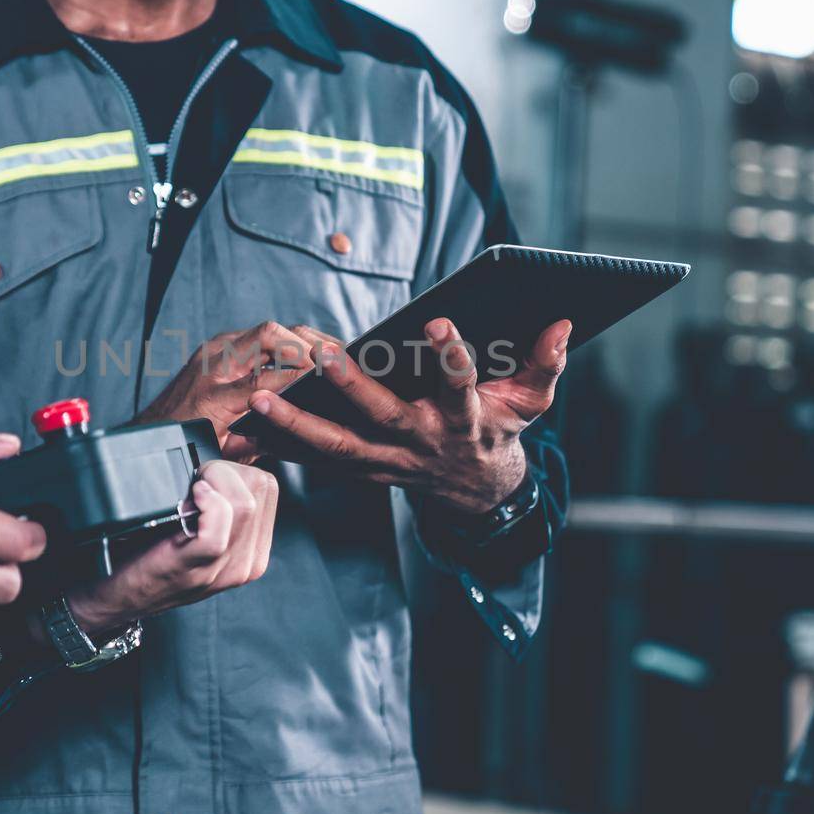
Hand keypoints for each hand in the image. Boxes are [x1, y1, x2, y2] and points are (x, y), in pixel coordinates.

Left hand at [62, 461, 277, 632]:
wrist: (114, 598)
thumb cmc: (148, 557)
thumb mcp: (197, 532)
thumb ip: (219, 506)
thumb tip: (219, 462)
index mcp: (253, 552)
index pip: (268, 487)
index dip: (234, 469)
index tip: (205, 475)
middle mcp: (246, 564)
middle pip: (261, 489)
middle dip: (226, 471)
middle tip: (194, 483)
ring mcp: (224, 571)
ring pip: (244, 505)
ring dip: (213, 483)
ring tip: (189, 493)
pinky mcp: (196, 570)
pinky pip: (218, 529)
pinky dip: (204, 504)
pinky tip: (187, 503)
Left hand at [135, 321, 317, 459]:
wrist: (152, 430)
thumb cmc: (187, 444)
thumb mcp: (225, 453)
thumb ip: (258, 441)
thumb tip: (293, 430)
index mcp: (213, 396)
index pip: (265, 380)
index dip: (298, 377)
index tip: (323, 379)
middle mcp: (213, 366)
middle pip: (267, 335)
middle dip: (302, 344)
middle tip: (330, 357)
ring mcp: (213, 351)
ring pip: (264, 330)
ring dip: (296, 339)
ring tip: (324, 352)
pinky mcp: (216, 348)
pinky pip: (254, 336)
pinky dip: (281, 342)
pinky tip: (300, 354)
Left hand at [245, 318, 570, 512]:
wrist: (476, 491)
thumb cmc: (499, 429)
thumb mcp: (530, 402)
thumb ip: (546, 364)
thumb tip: (563, 323)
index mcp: (462, 422)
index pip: (460, 387)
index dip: (452, 358)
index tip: (439, 322)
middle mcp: (420, 443)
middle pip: (383, 417)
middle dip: (353, 388)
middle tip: (324, 356)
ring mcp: (387, 462)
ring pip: (338, 447)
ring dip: (298, 426)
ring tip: (263, 401)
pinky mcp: (362, 470)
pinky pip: (318, 461)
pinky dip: (285, 446)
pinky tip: (250, 428)